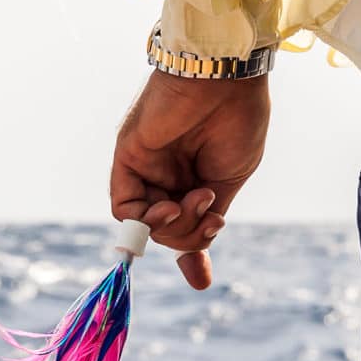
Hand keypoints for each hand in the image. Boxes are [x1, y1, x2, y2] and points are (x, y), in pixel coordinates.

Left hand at [110, 69, 269, 288]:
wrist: (227, 78)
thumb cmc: (237, 120)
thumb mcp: (228, 180)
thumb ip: (207, 219)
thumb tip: (200, 254)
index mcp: (193, 178)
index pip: (183, 226)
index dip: (191, 255)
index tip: (200, 281)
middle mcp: (165, 176)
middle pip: (166, 231)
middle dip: (191, 236)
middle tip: (213, 217)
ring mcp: (145, 168)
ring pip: (146, 224)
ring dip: (173, 228)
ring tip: (197, 202)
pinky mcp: (127, 158)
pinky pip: (124, 208)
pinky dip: (145, 221)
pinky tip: (170, 208)